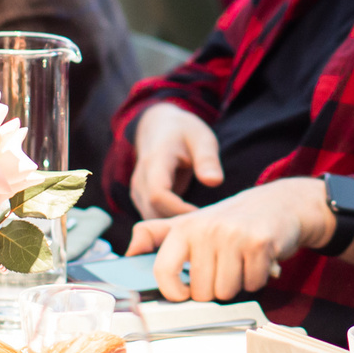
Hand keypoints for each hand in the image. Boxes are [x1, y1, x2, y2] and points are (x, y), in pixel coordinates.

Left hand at [124, 177, 332, 301]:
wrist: (280, 203)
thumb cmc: (231, 219)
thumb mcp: (191, 222)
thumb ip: (157, 235)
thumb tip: (129, 252)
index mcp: (184, 228)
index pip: (163, 271)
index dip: (173, 292)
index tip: (183, 293)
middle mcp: (206, 229)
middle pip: (200, 291)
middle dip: (215, 288)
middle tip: (225, 267)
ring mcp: (233, 235)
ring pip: (226, 291)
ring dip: (238, 284)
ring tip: (242, 263)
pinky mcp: (260, 243)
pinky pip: (252, 284)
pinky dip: (258, 279)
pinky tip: (259, 261)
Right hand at [129, 101, 222, 219]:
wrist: (158, 126)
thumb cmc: (184, 132)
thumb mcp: (201, 138)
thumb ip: (207, 159)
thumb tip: (215, 182)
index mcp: (156, 161)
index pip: (159, 195)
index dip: (179, 210)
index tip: (203, 215)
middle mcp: (141, 179)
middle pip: (153, 212)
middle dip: (178, 223)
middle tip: (206, 225)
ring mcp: (138, 191)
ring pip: (151, 219)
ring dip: (173, 225)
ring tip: (200, 225)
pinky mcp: (142, 199)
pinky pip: (152, 217)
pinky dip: (169, 222)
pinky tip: (190, 222)